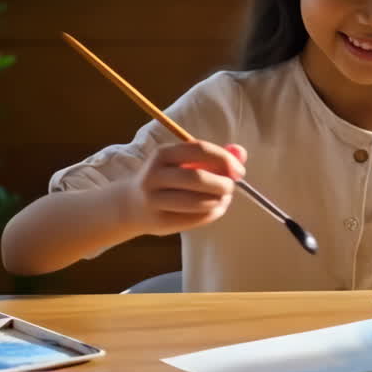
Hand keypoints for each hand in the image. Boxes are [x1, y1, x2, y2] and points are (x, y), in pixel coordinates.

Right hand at [129, 141, 245, 235]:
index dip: (224, 159)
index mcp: (162, 154)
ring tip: (224, 199)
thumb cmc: (166, 179)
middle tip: (231, 187)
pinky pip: (194, 219)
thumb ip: (212, 156)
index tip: (239, 170)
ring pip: (197, 202)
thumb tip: (241, 153)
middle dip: (222, 184)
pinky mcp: (159, 222)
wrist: (130, 204)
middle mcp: (155, 175)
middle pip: (198, 178)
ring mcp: (154, 200)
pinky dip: (212, 214)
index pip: (199, 150)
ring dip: (219, 201)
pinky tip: (214, 209)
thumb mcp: (182, 162)